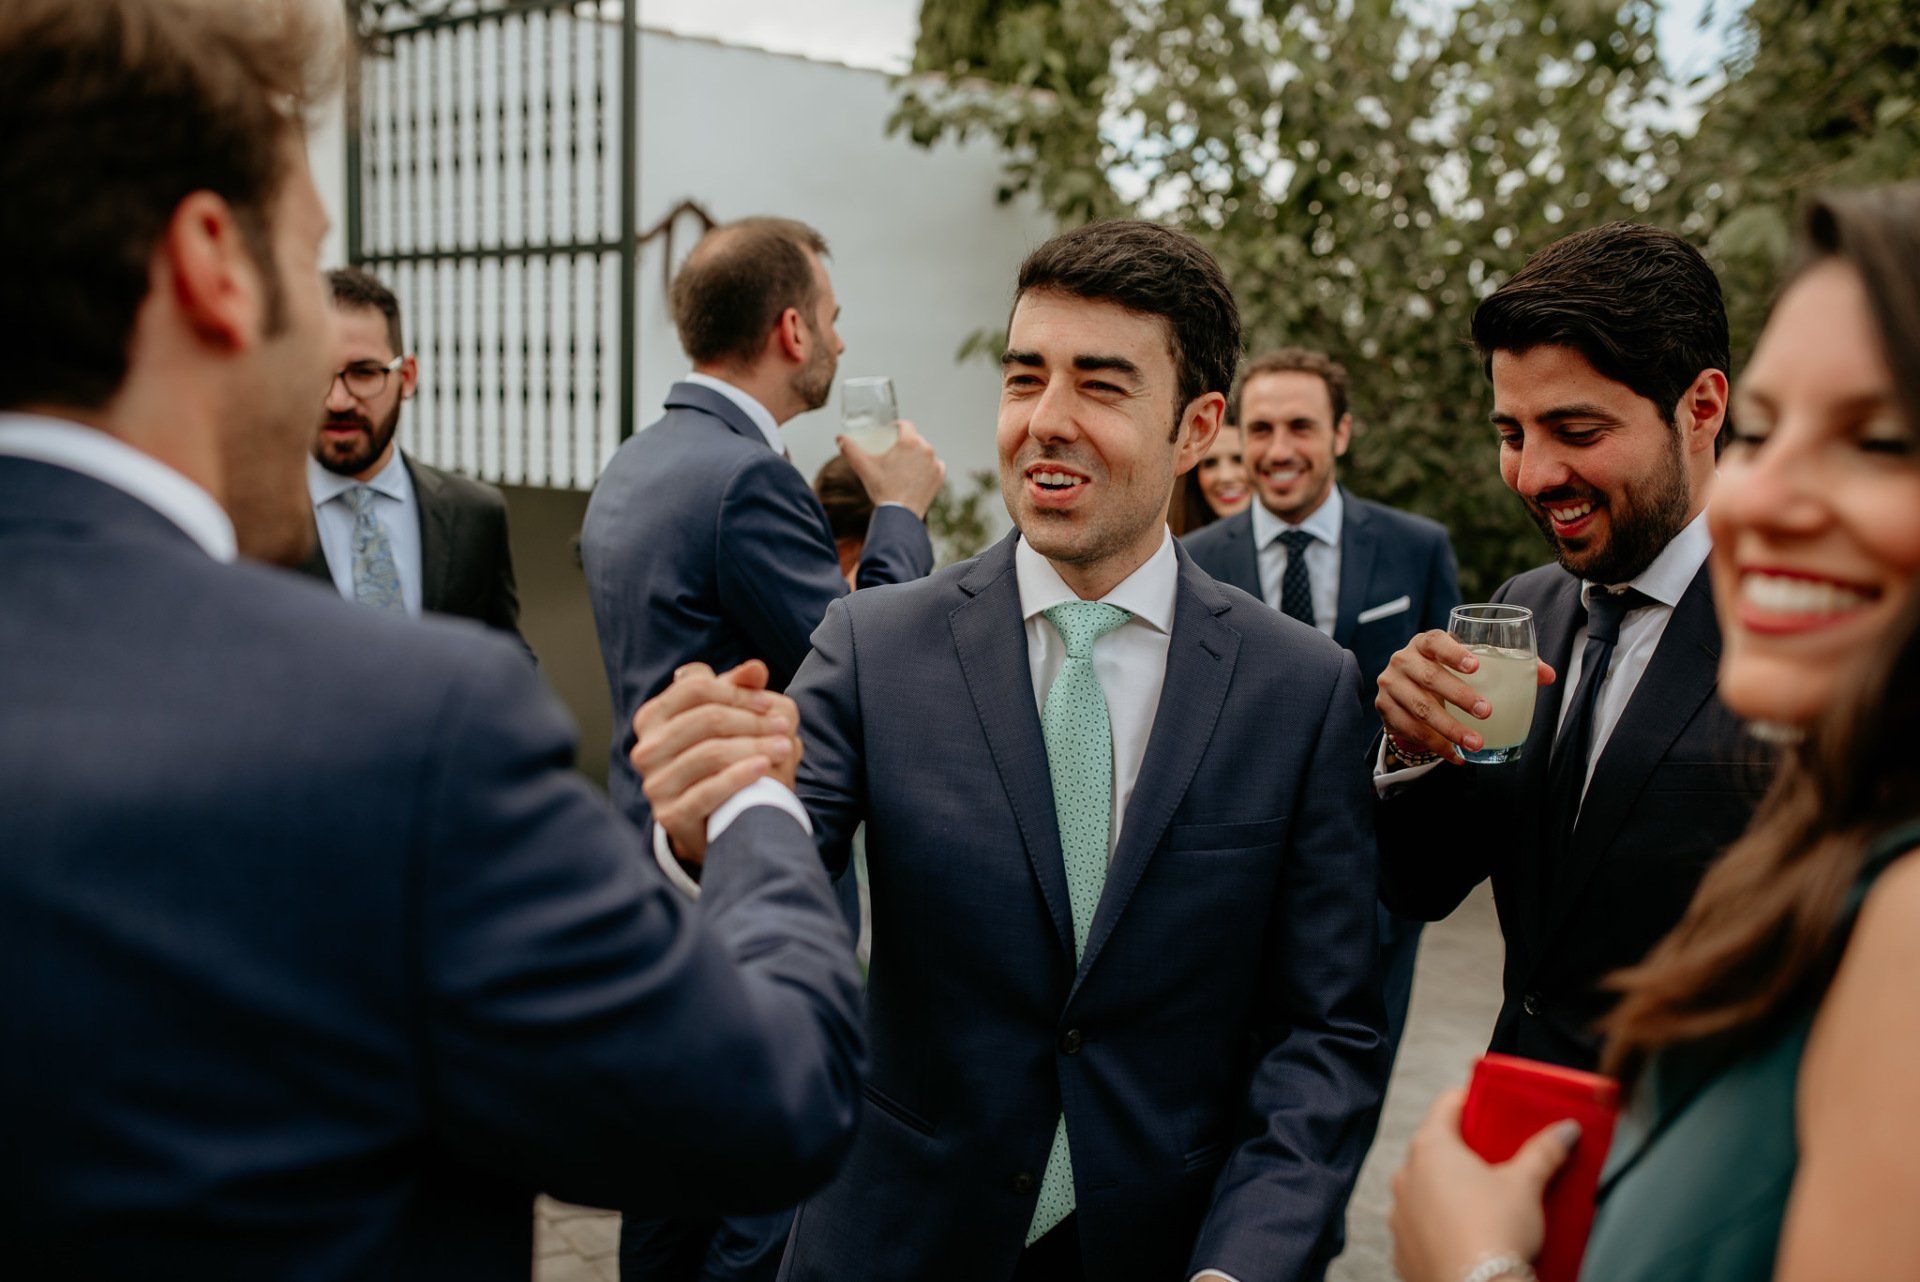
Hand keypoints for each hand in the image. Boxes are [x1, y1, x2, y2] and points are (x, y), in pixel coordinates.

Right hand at [629, 660, 802, 863]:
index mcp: (652, 717)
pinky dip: (740, 776)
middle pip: (706, 719)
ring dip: (755, 747)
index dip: (737, 692)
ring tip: (785, 747)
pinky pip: (708, 791)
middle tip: (784, 726)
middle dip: (752, 720)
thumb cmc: (721, 758)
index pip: (696, 689)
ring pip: (710, 753)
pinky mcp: (669, 815)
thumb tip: (757, 668)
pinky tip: (765, 768)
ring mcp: (655, 784)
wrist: (713, 819)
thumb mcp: (726, 719)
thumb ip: (738, 689)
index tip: (769, 702)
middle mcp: (646, 749)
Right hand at [839, 419, 945, 517]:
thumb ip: (850, 449)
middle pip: (915, 439)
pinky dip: (926, 468)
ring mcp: (935, 463)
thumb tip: (839, 438)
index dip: (896, 426)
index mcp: (909, 441)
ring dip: (916, 455)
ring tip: (904, 465)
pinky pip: (934, 465)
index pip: (905, 424)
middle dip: (905, 443)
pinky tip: (917, 473)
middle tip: (893, 453)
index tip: (890, 433)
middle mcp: (926, 449)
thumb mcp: (863, 467)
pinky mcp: (940, 476)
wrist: (899, 514)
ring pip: (924, 452)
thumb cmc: (882, 489)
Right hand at [1375, 630, 1555, 763]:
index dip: (1454, 652)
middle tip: (1486, 712)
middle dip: (1459, 696)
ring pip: (1419, 708)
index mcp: (1425, 643)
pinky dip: (1435, 745)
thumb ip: (1508, 666)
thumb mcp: (1470, 664)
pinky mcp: (1384, 709)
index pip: (1435, 641)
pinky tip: (1456, 755)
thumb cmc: (1447, 673)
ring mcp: (1390, 685)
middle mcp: (1403, 660)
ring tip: (1476, 742)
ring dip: (1449, 728)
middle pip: (1429, 677)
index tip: (1476, 666)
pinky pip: (1409, 730)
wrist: (1405, 689)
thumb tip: (1548, 675)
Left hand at [1389, 1089, 1580, 1281]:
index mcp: (1430, 1148)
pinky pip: (1420, 1225)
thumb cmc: (1497, 1231)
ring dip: (1447, 1189)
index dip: (1471, 1100)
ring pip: (1423, 1188)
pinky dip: (1439, 1224)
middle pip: (1434, 1148)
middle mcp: (1405, 1176)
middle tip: (1495, 1156)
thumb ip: (1544, 1151)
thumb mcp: (1526, 1184)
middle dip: (1463, 1150)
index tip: (1490, 1103)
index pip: (1447, 1105)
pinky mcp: (1401, 1247)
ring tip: (1483, 1200)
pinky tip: (1465, 1233)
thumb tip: (1565, 1129)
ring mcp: (1398, 1213)